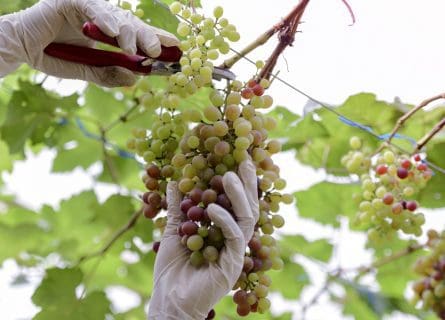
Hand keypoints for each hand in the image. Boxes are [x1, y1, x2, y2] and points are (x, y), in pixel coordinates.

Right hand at [0, 0, 178, 86]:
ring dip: (129, 34)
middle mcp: (103, 18)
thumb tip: (134, 80)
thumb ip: (109, 74)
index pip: (138, 36)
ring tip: (139, 50)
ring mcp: (89, 8)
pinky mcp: (72, 1)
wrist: (22, 49)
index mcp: (109, 33)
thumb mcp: (88, 71)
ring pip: (117, 17)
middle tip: (160, 52)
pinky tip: (114, 33)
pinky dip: (103, 20)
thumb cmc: (55, 56)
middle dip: (148, 38)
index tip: (175, 51)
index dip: (156, 42)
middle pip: (132, 25)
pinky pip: (92, 8)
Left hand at [148, 160, 258, 319]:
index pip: (236, 204)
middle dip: (246, 183)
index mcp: (222, 233)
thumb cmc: (172, 270)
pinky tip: (212, 208)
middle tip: (243, 159)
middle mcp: (233, 240)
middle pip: (247, 207)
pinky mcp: (233, 264)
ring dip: (239, 196)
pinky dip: (225, 220)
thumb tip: (176, 182)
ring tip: (228, 176)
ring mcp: (235, 252)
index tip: (235, 159)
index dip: (238, 183)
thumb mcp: (173, 231)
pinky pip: (234, 237)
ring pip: (246, 219)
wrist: (168, 300)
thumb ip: (177, 208)